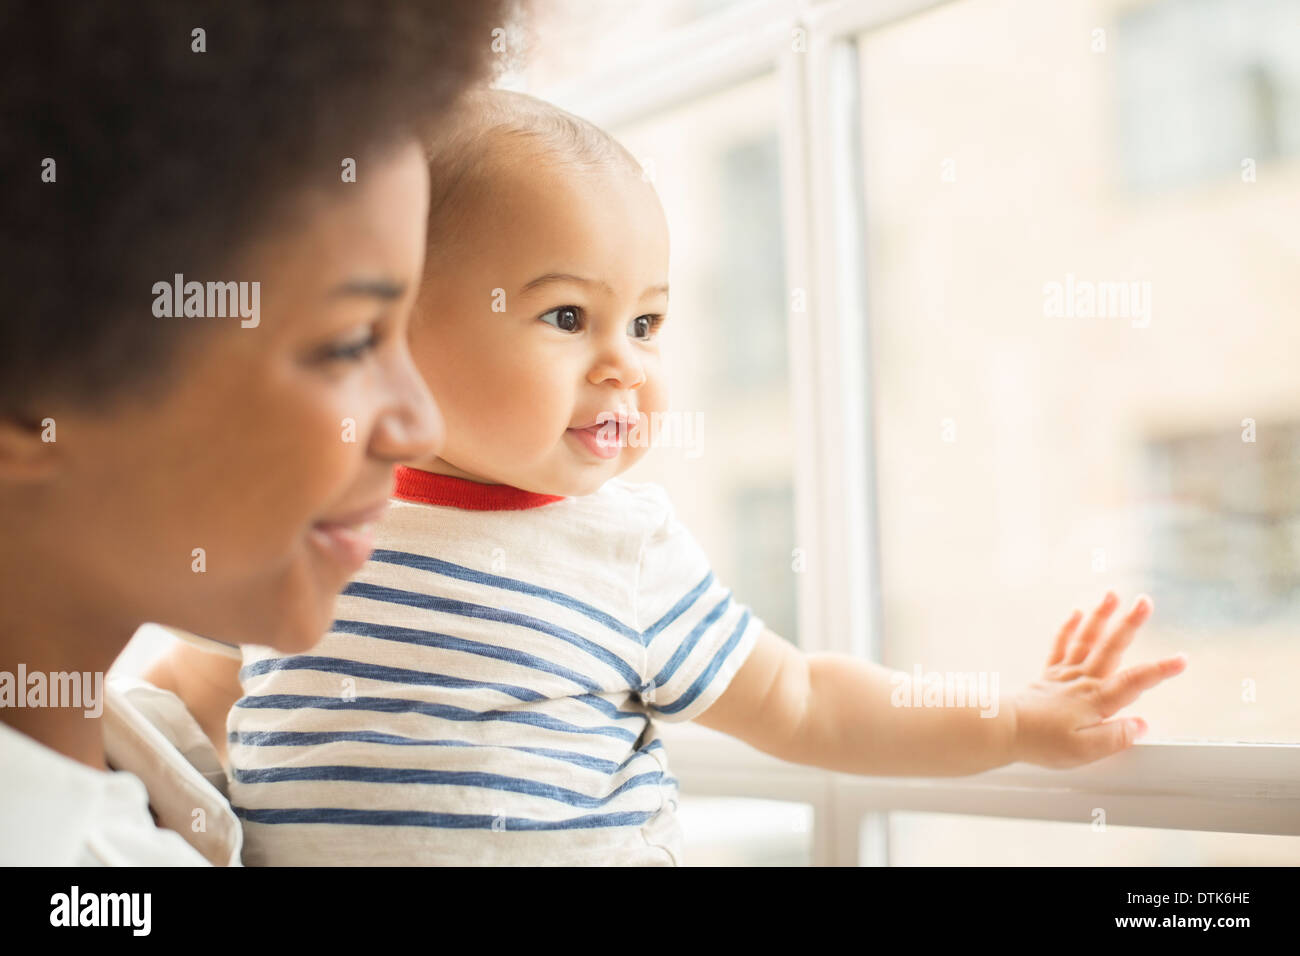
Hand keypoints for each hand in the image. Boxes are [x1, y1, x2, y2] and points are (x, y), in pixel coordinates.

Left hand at [1010, 591, 1186, 768]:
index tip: (1181, 659)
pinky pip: (1061, 645)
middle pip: (1111, 647)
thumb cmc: (1043, 743)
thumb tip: (1141, 724)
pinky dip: (1070, 627)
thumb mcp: (1085, 751)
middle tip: (1145, 600)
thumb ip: (1116, 737)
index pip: (1134, 682)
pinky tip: (1078, 612)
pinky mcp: (1049, 675)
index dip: (1159, 671)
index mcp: (1097, 700)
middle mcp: (1083, 681)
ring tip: (1113, 593)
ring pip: (1087, 639)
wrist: (1004, 729)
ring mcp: (1064, 674)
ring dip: (1101, 615)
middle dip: (1130, 623)